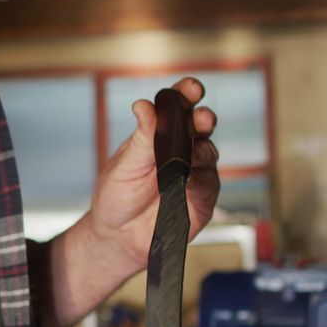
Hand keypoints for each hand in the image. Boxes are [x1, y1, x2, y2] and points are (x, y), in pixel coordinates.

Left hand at [88, 77, 220, 272]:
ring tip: (191, 152)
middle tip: (200, 118)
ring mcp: (195, 173)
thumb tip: (143, 105)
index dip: (186, 94)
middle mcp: (181, 150)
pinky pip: (210, 184)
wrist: (117, 238)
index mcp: (159, 135)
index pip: (177, 107)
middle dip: (203, 118)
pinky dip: (203, 178)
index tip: (190, 88)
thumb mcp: (123, 166)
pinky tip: (191, 177)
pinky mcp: (202, 198)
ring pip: (208, 152)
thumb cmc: (116, 198)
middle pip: (200, 125)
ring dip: (203, 148)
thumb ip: (140, 138)